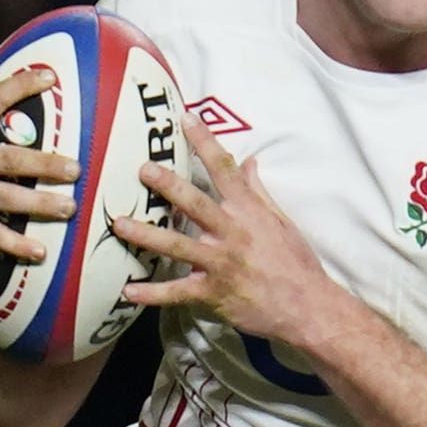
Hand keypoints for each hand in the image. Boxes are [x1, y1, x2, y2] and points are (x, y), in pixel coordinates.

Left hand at [113, 131, 353, 352]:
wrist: (307, 307)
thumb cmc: (296, 263)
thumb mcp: (281, 222)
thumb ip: (258, 192)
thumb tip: (248, 162)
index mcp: (249, 212)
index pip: (224, 169)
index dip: (205, 142)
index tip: (186, 119)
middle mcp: (232, 233)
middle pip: (195, 204)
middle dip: (168, 185)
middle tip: (143, 170)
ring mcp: (221, 263)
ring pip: (177, 246)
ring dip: (146, 235)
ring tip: (119, 224)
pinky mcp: (213, 293)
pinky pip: (177, 292)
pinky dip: (152, 293)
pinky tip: (128, 290)